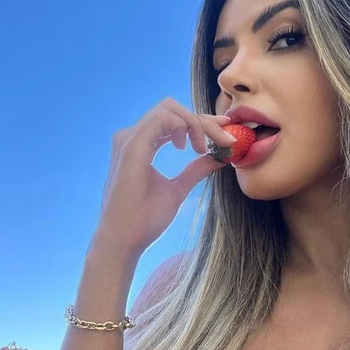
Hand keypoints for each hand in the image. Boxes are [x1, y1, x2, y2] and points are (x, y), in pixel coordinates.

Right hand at [91, 97, 234, 260]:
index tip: (224, 132)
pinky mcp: (132, 145)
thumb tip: (218, 158)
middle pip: (172, 111)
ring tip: (204, 148)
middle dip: (203, 120)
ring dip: (196, 123)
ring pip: (169, 109)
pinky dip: (185, 125)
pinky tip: (192, 147)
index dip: (200, 122)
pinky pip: (163, 118)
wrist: (124, 239)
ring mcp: (129, 139)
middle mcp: (131, 137)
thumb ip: (195, 170)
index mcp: (139, 146)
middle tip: (224, 138)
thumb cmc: (144, 219)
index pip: (172, 121)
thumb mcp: (177, 189)